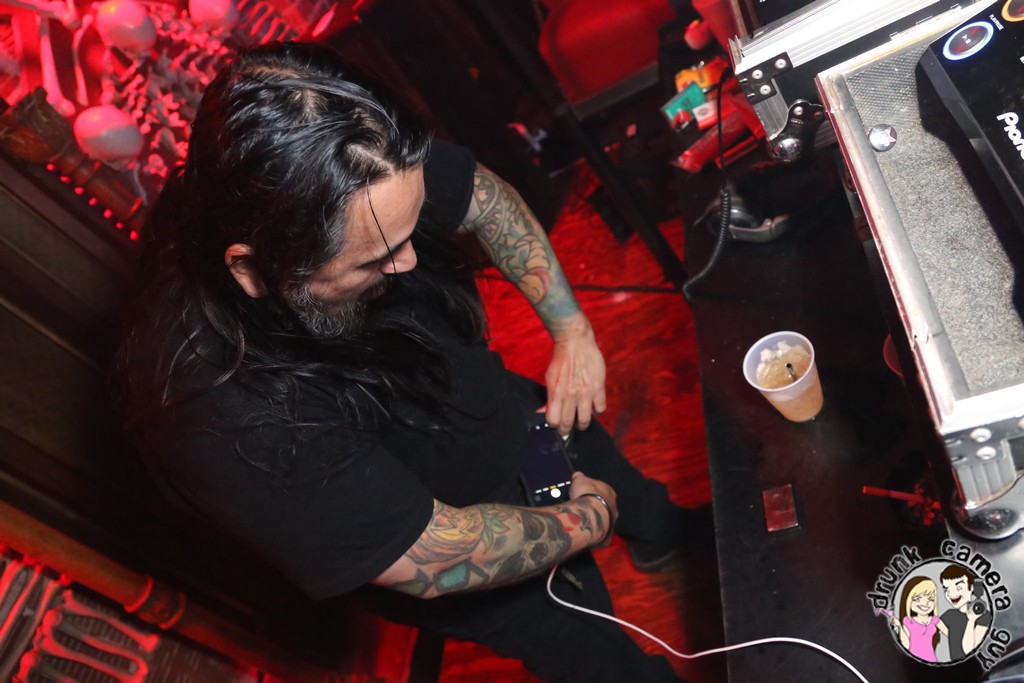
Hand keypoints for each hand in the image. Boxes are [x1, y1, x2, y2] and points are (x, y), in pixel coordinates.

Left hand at [544, 319, 606, 435]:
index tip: (556, 424)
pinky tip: (593, 406)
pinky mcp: (598, 387)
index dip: (554, 425)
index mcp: (556, 393)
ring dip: (582, 424)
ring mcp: (585, 392)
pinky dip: (596, 411)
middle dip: (566, 430)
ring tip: (581, 422)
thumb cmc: (561, 359)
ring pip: (585, 420)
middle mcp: (570, 395)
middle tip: (567, 429)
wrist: (575, 342)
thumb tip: (542, 411)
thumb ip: (548, 397)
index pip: (553, 420)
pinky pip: (600, 409)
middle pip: (567, 423)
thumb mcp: (549, 377)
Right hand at [569, 472, 617, 543]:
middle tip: (583, 508)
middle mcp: (613, 505)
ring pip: (602, 519)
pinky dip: (593, 532)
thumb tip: (577, 475)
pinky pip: (600, 532)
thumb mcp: (580, 480)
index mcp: (609, 491)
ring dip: (594, 520)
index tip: (585, 495)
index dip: (593, 492)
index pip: (602, 490)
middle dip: (594, 507)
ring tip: (582, 521)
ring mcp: (611, 519)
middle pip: (603, 506)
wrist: (591, 512)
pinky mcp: (607, 533)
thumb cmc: (587, 494)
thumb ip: (580, 478)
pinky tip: (586, 532)